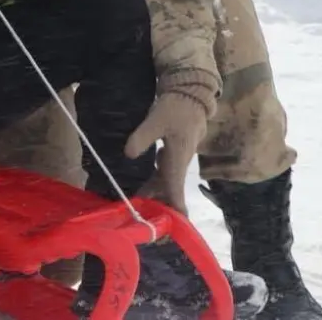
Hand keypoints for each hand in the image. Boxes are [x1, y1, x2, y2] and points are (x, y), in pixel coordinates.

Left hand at [123, 92, 209, 214]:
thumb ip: (142, 137)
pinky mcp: (175, 151)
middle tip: (139, 218)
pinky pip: (165, 171)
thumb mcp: (157, 119)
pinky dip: (154, 180)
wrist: (192, 92)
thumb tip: (129, 154)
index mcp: (177, 160)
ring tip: (136, 202)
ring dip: (153, 193)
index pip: (176, 192)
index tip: (168, 230)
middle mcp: (180, 162)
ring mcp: (178, 157)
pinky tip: (142, 181)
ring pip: (166, 181)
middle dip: (157, 206)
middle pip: (169, 191)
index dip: (174, 213)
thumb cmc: (177, 107)